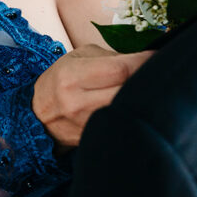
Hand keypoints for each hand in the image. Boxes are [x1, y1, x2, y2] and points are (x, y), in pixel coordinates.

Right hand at [32, 44, 152, 150]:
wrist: (37, 115)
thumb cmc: (62, 79)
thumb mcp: (79, 58)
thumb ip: (111, 58)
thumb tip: (145, 60)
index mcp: (72, 77)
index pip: (120, 69)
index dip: (143, 62)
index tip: (156, 56)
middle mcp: (78, 104)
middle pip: (127, 92)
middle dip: (147, 80)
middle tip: (159, 72)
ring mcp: (86, 126)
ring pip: (128, 112)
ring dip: (143, 99)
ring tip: (150, 88)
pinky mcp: (93, 140)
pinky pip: (122, 126)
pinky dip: (134, 114)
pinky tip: (138, 105)